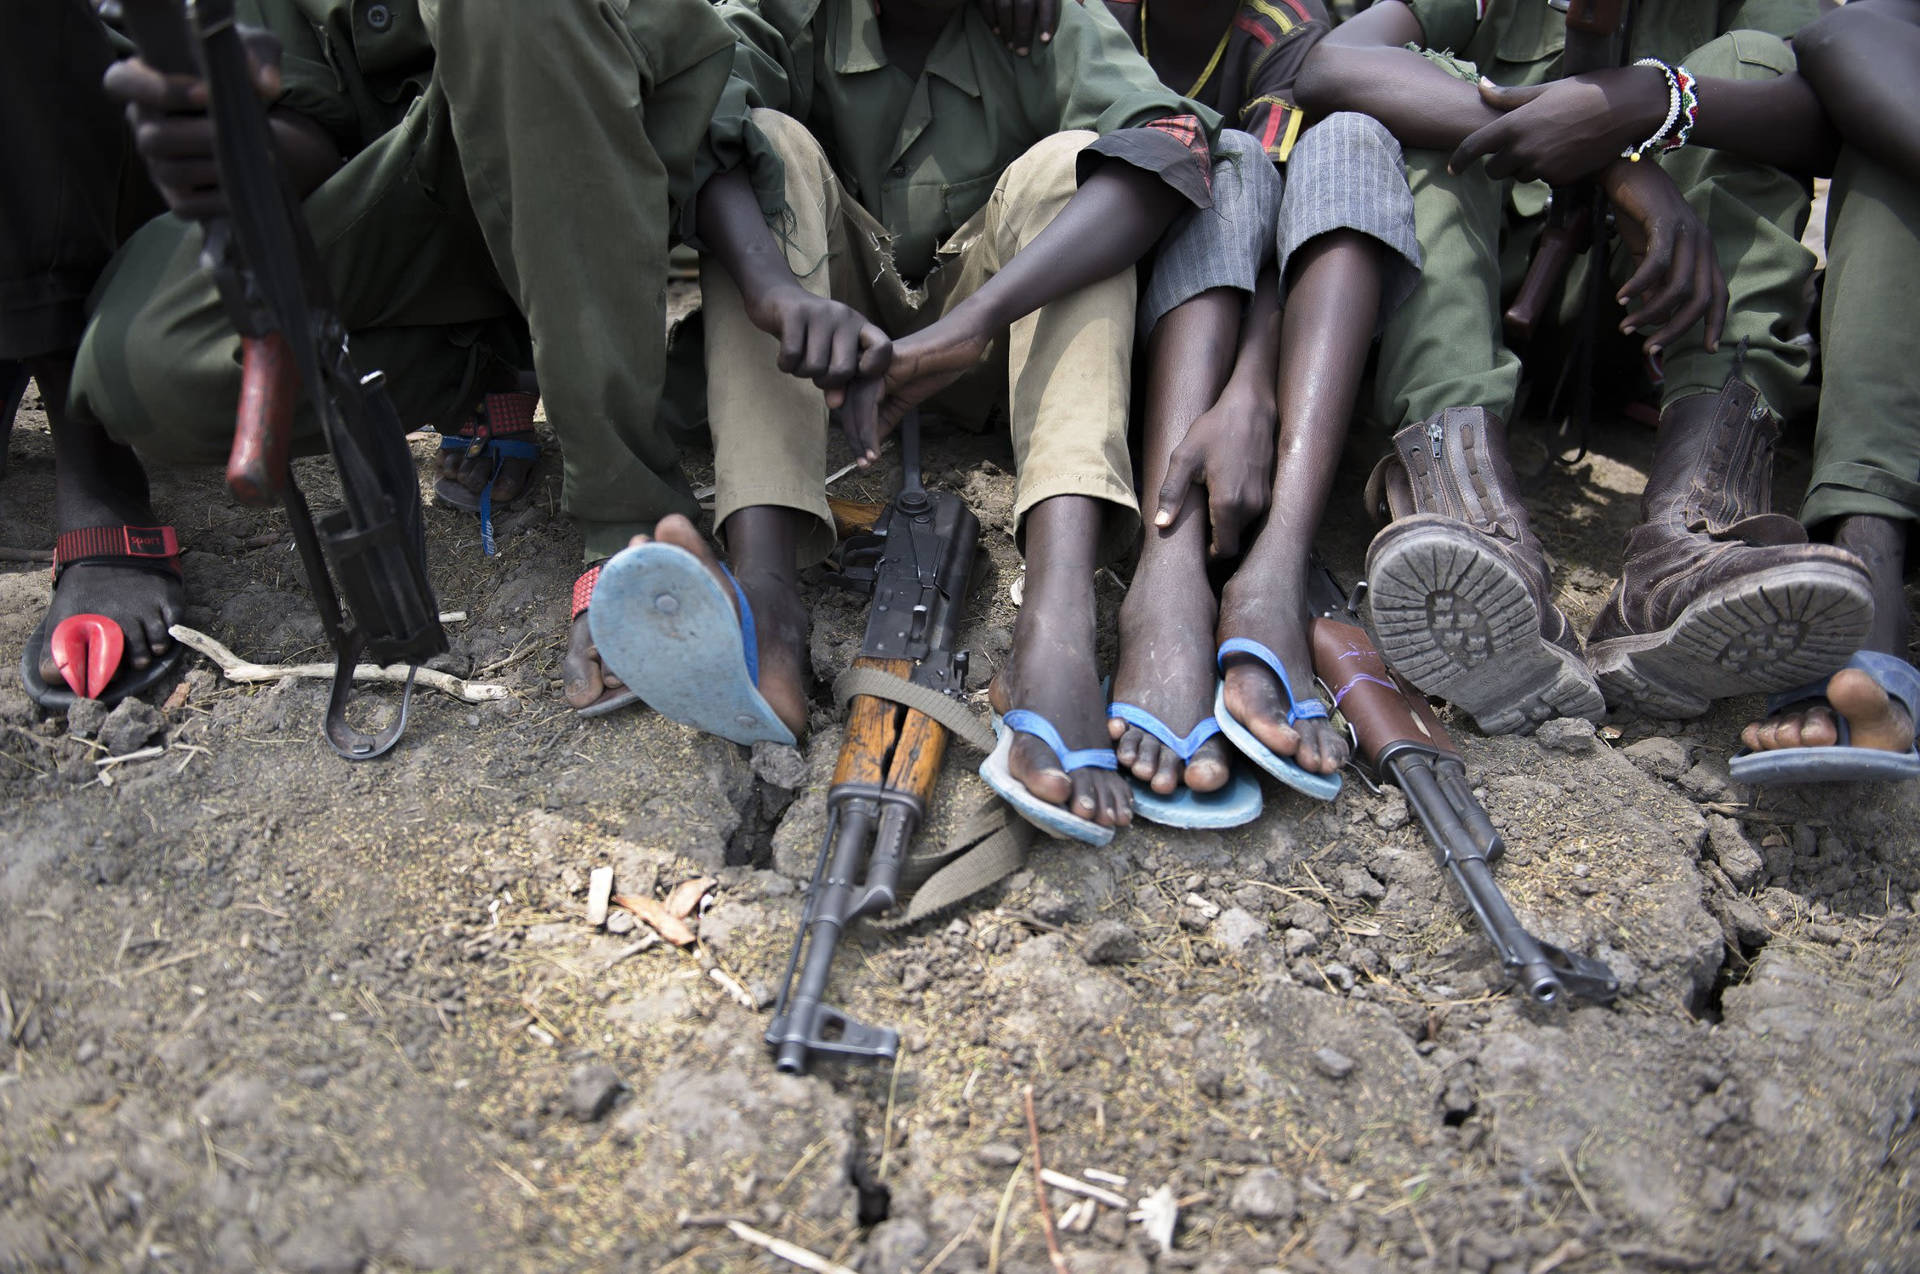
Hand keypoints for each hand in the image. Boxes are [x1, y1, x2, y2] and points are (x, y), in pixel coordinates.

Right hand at [103, 29, 284, 219]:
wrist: (255, 121)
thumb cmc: (239, 75)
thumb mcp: (252, 52)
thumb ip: (258, 57)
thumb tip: (266, 85)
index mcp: (142, 81)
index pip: (120, 83)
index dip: (158, 89)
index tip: (206, 91)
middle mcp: (142, 124)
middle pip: (151, 138)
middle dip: (197, 136)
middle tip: (233, 132)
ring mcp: (157, 163)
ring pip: (169, 172)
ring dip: (210, 167)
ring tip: (245, 158)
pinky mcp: (177, 195)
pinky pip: (186, 206)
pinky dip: (216, 201)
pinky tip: (244, 188)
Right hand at [750, 283, 891, 408]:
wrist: (779, 299)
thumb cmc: (810, 334)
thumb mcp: (830, 353)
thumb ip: (838, 379)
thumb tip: (836, 404)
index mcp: (860, 326)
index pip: (883, 348)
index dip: (873, 368)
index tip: (856, 373)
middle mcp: (845, 317)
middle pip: (842, 370)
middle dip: (825, 381)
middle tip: (816, 372)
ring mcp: (821, 313)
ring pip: (815, 367)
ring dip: (801, 372)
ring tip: (799, 361)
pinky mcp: (795, 313)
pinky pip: (792, 355)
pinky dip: (785, 365)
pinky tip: (785, 358)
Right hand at [976, 0, 1075, 54]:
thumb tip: (1081, 3)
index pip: (1046, 1)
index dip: (1046, 20)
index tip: (1045, 39)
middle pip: (1024, 7)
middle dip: (1023, 31)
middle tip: (1022, 53)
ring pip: (1004, 6)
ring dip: (1007, 29)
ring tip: (1009, 46)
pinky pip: (987, 2)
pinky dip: (990, 18)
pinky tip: (996, 32)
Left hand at [1153, 382, 1274, 560]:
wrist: (1250, 408)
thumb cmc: (1214, 430)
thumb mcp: (1184, 458)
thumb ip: (1171, 493)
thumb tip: (1161, 524)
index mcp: (1229, 503)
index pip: (1224, 550)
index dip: (1210, 556)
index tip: (1196, 550)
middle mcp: (1251, 507)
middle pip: (1234, 542)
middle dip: (1216, 542)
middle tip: (1196, 533)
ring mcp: (1264, 500)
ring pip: (1243, 530)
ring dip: (1227, 527)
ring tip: (1206, 512)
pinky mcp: (1269, 492)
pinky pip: (1251, 516)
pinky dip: (1237, 516)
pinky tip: (1221, 498)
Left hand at [1449, 67, 1669, 185]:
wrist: (1623, 108)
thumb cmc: (1582, 92)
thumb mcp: (1542, 91)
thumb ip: (1507, 97)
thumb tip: (1481, 86)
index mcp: (1513, 125)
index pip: (1473, 148)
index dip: (1459, 160)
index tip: (1453, 168)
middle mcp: (1523, 150)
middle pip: (1494, 171)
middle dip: (1500, 164)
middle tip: (1515, 149)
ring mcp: (1541, 167)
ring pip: (1520, 176)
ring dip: (1526, 166)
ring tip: (1550, 143)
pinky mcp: (1560, 179)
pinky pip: (1544, 180)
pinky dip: (1550, 170)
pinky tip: (1567, 151)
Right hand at [1601, 158, 1726, 355]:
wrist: (1627, 170)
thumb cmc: (1638, 212)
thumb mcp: (1647, 254)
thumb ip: (1653, 284)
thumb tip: (1650, 316)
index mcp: (1703, 251)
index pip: (1719, 294)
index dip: (1716, 323)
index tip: (1708, 349)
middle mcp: (1703, 243)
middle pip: (1701, 298)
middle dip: (1676, 330)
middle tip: (1649, 348)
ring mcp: (1687, 232)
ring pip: (1680, 287)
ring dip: (1652, 313)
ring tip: (1627, 327)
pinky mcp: (1666, 223)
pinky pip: (1657, 264)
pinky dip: (1639, 286)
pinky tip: (1621, 298)